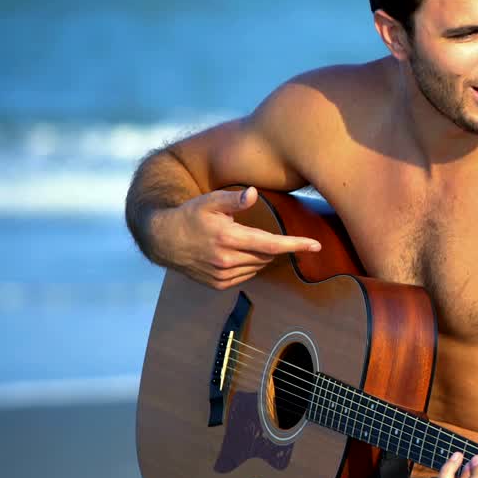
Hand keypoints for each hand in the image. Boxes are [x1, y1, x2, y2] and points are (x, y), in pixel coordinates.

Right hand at [150, 186, 320, 289]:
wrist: (161, 240)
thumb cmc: (189, 215)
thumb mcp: (209, 201)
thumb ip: (233, 199)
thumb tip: (253, 193)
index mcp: (228, 238)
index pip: (272, 244)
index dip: (296, 244)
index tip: (316, 245)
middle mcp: (226, 260)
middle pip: (268, 255)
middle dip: (272, 244)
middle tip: (258, 231)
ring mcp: (222, 275)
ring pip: (258, 266)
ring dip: (260, 255)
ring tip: (240, 241)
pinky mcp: (218, 284)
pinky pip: (246, 275)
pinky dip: (249, 265)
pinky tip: (235, 254)